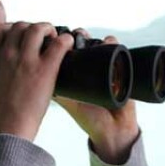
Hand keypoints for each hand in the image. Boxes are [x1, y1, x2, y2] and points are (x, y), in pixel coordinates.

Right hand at [0, 22, 72, 139]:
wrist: (7, 130)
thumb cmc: (0, 115)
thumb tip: (1, 75)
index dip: (12, 29)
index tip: (21, 37)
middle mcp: (7, 55)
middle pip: (20, 26)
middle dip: (33, 28)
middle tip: (43, 38)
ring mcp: (26, 60)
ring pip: (37, 29)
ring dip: (48, 29)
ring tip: (55, 38)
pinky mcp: (45, 69)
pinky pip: (59, 44)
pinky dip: (66, 40)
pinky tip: (69, 45)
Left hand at [55, 32, 139, 163]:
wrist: (113, 130)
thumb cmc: (89, 119)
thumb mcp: (70, 104)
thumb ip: (59, 93)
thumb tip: (42, 77)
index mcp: (78, 75)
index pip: (70, 52)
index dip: (65, 42)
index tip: (59, 37)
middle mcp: (92, 69)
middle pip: (86, 45)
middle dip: (81, 37)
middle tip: (79, 35)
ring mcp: (108, 68)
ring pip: (101, 45)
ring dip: (97, 38)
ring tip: (93, 38)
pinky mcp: (123, 70)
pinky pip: (118, 51)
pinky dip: (113, 43)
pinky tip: (109, 42)